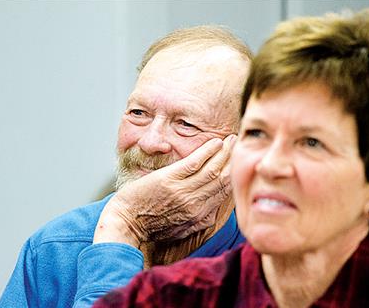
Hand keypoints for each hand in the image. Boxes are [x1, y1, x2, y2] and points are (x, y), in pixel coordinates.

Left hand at [93, 135, 235, 247]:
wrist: (125, 224)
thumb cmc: (150, 227)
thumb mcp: (180, 228)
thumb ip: (198, 219)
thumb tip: (211, 210)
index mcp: (200, 217)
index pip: (225, 194)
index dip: (236, 177)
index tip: (241, 163)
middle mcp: (196, 205)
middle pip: (224, 180)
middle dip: (235, 161)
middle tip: (242, 146)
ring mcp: (183, 192)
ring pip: (213, 170)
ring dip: (225, 153)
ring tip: (234, 139)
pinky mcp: (169, 181)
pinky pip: (194, 163)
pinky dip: (208, 152)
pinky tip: (216, 142)